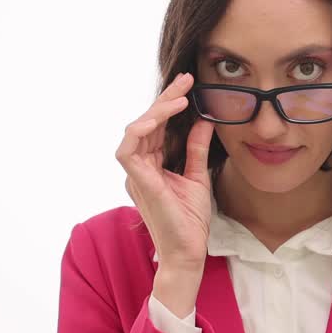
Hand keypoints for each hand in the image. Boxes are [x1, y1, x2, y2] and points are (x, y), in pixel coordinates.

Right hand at [115, 72, 215, 274]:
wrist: (189, 252)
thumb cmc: (190, 220)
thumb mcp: (197, 175)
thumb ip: (196, 148)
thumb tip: (203, 120)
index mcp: (151, 165)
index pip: (156, 127)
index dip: (169, 103)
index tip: (189, 85)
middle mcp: (140, 167)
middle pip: (145, 124)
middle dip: (165, 99)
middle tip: (186, 80)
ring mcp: (136, 175)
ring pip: (135, 132)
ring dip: (155, 111)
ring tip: (179, 98)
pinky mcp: (138, 183)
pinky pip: (127, 151)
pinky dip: (139, 131)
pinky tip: (156, 119)